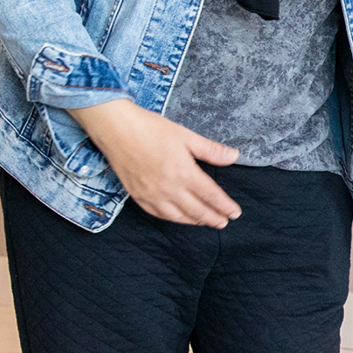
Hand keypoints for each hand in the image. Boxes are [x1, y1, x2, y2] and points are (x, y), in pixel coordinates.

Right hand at [72, 98, 241, 226]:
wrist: (116, 129)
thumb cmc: (151, 129)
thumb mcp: (186, 136)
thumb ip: (211, 150)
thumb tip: (234, 156)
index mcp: (184, 173)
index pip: (211, 196)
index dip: (225, 206)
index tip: (235, 212)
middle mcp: (169, 189)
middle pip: (197, 210)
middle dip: (213, 218)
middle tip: (224, 222)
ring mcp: (151, 195)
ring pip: (178, 217)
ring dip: (194, 221)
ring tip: (205, 222)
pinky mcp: (138, 196)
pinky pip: (158, 214)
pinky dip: (172, 219)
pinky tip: (179, 217)